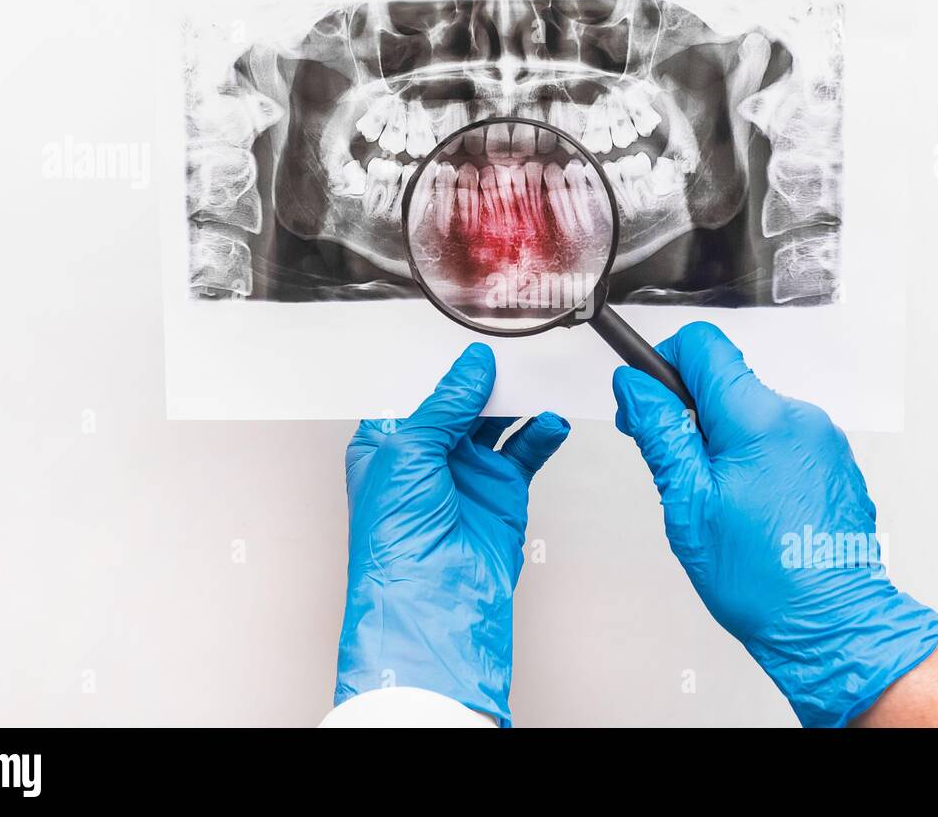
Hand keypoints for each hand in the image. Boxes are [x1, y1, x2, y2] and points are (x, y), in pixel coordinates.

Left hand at [335, 343, 568, 725]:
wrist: (433, 602)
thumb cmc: (395, 541)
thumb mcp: (408, 452)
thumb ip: (445, 404)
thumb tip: (471, 368)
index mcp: (388, 443)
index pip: (415, 389)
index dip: (438, 364)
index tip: (461, 334)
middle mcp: (427, 456)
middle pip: (460, 400)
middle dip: (482, 376)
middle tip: (505, 348)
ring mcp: (466, 473)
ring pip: (496, 420)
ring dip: (514, 398)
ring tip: (532, 375)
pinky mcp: (502, 492)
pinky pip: (526, 450)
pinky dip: (542, 431)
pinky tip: (550, 418)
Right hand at [613, 322, 937, 726]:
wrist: (833, 624)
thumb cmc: (765, 578)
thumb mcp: (688, 504)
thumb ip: (660, 433)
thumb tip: (635, 387)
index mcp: (759, 419)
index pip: (704, 345)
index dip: (665, 363)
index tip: (649, 398)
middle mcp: (798, 417)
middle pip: (726, 382)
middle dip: (691, 415)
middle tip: (675, 469)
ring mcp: (822, 440)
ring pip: (752, 414)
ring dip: (724, 443)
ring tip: (718, 503)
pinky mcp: (833, 463)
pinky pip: (781, 440)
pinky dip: (756, 461)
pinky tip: (751, 509)